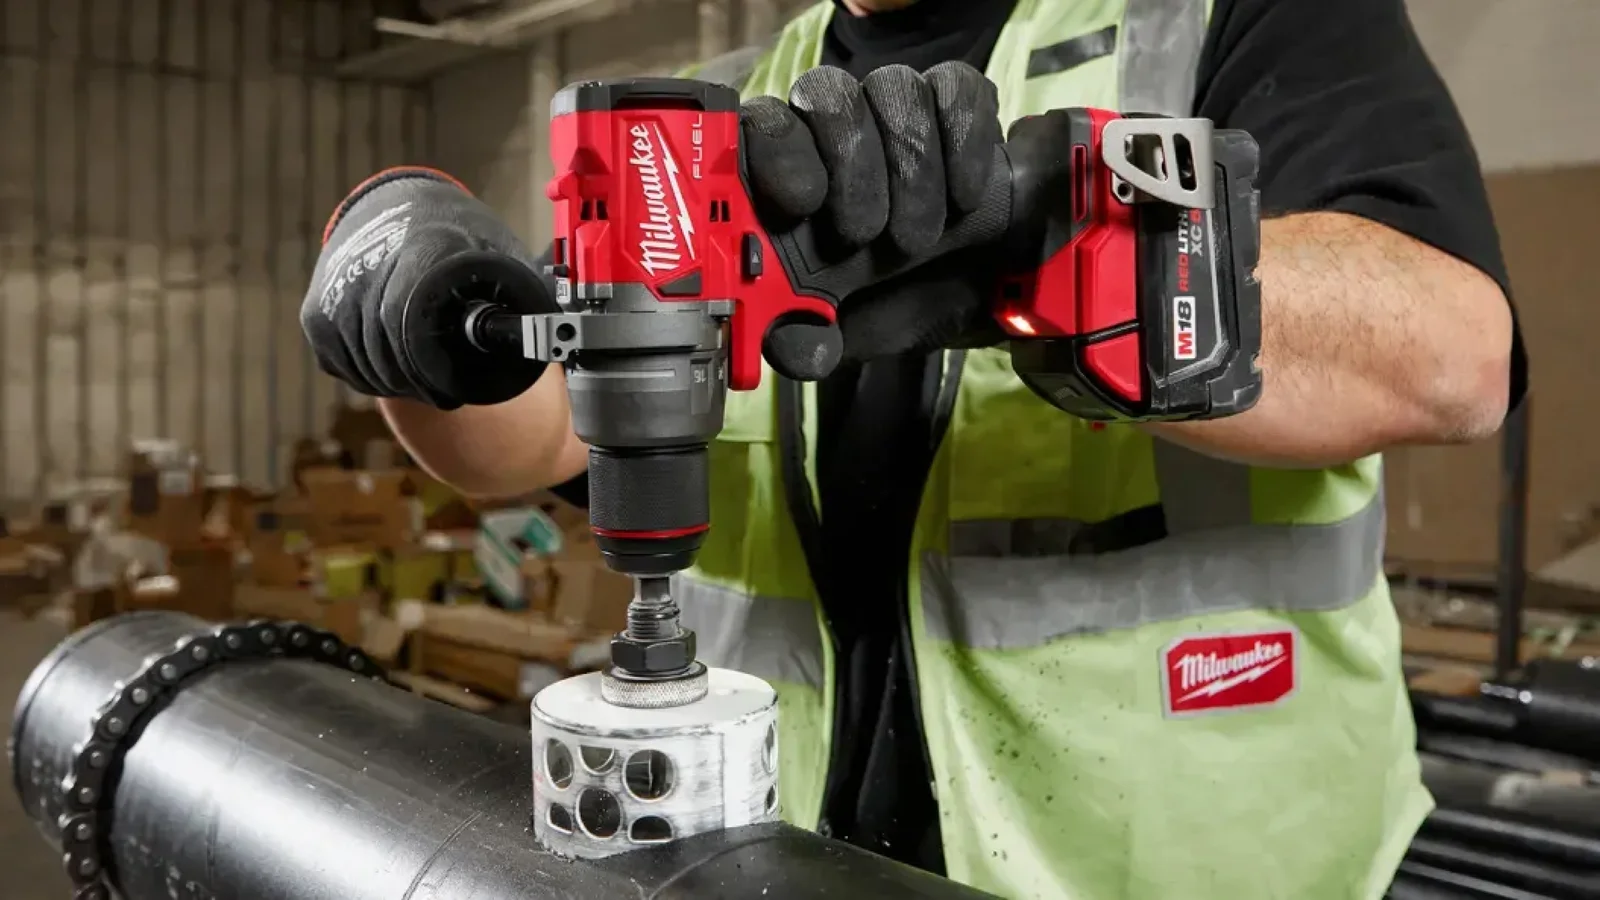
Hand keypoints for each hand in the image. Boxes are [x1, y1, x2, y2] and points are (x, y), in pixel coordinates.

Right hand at [301, 169, 552, 409]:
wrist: (400, 212)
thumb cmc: (462, 241)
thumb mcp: (503, 257)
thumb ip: (522, 295)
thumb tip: (556, 337)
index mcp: (426, 244)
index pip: (408, 315)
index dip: (427, 365)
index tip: (450, 393)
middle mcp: (371, 260)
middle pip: (385, 348)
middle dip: (417, 382)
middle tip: (445, 395)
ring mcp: (338, 286)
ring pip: (362, 363)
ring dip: (395, 383)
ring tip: (424, 379)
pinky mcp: (316, 310)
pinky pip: (340, 364)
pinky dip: (368, 375)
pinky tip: (394, 364)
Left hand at [741, 62, 1006, 371]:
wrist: (985, 288)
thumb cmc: (897, 296)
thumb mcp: (850, 331)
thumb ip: (808, 341)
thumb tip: (789, 351)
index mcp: (789, 175)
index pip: (762, 125)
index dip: (775, 150)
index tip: (800, 200)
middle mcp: (835, 128)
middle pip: (827, 94)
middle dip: (852, 165)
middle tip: (867, 234)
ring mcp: (895, 108)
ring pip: (891, 88)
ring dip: (911, 167)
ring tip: (919, 239)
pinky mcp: (956, 102)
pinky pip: (953, 87)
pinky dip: (963, 139)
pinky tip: (964, 195)